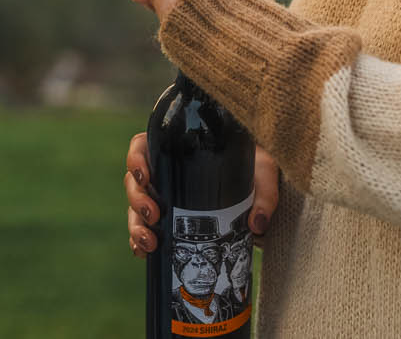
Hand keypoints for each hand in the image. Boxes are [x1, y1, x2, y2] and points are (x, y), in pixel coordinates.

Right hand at [126, 135, 279, 256]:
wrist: (257, 195)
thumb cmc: (255, 172)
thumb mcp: (264, 172)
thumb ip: (265, 193)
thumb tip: (256, 223)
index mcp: (178, 149)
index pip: (143, 146)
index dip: (135, 159)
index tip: (144, 176)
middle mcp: (165, 172)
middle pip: (134, 181)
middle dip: (137, 200)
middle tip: (153, 216)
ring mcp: (163, 198)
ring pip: (135, 209)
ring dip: (136, 226)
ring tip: (150, 243)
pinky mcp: (166, 221)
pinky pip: (144, 230)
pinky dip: (139, 242)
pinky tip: (145, 253)